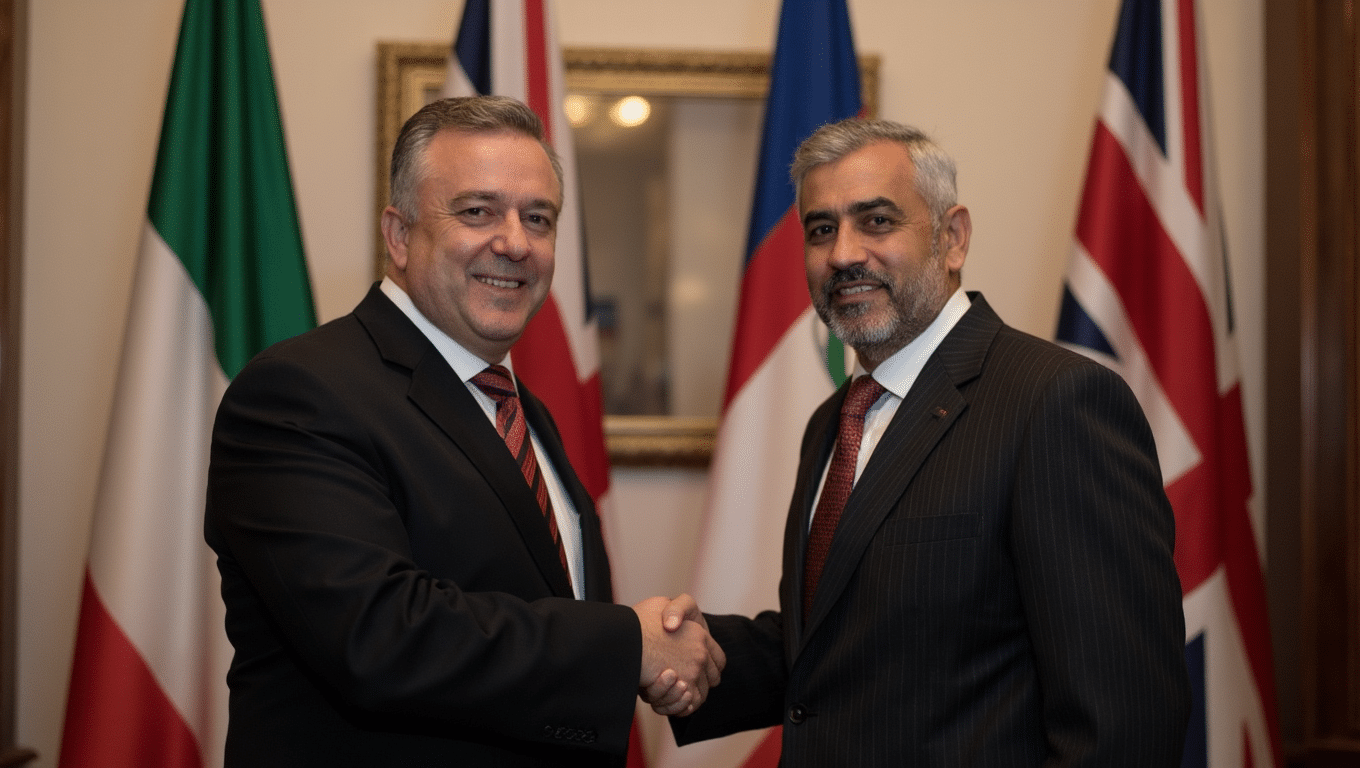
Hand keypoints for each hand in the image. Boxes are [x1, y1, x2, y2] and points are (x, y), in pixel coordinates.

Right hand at [634, 594, 724, 715]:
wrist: (625, 637)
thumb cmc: (637, 622)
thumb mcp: (659, 606)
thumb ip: (673, 611)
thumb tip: (673, 622)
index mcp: (699, 634)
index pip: (718, 659)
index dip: (708, 668)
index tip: (694, 671)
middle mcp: (701, 653)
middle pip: (713, 679)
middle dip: (698, 685)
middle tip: (678, 684)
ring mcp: (694, 670)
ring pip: (700, 695)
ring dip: (684, 698)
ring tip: (665, 692)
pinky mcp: (684, 686)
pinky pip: (688, 705)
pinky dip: (677, 706)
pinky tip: (662, 699)